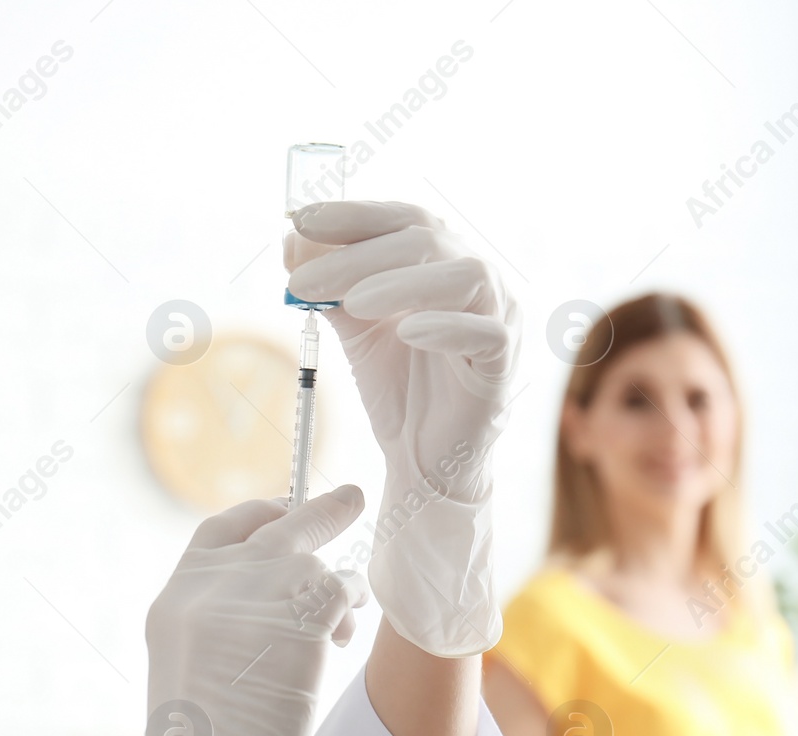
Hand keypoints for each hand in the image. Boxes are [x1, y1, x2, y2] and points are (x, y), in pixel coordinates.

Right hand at [58, 485, 368, 735]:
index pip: (219, 531)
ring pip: (319, 560)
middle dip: (319, 512)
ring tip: (333, 636)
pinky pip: (346, 585)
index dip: (256, 518)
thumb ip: (223, 619)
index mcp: (175, 598)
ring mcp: (256, 588)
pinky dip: (351, 609)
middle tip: (350, 498)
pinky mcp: (302, 605)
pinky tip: (339, 641)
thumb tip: (281, 588)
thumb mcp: (194, 667)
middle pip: (276, 524)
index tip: (282, 512)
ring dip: (338, 591)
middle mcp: (210, 583)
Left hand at [284, 200, 518, 657]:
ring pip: (465, 276)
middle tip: (302, 279)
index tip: (299, 220)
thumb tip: (291, 240)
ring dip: (402, 281)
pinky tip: (407, 331)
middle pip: (427, 241)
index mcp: (445, 262)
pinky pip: (486, 335)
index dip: (354, 215)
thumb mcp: (356, 328)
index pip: (405, 219)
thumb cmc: (399, 387)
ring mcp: (499, 319)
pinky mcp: (505, 364)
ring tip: (351, 302)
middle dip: (358, 255)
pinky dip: (446, 327)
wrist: (423, 458)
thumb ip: (329, 286)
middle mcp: (479, 280)